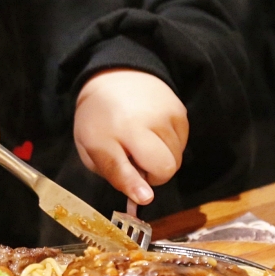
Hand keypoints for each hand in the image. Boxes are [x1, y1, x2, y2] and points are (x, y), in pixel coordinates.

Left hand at [73, 68, 187, 204]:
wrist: (116, 77)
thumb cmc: (100, 119)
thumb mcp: (92, 147)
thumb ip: (114, 173)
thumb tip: (143, 198)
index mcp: (112, 132)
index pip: (125, 165)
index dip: (137, 186)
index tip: (144, 197)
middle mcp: (143, 122)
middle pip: (165, 168)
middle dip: (153, 174)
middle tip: (137, 161)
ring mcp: (166, 115)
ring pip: (176, 158)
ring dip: (161, 159)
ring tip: (143, 142)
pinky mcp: (181, 111)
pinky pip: (182, 144)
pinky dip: (170, 146)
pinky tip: (154, 133)